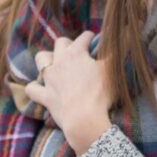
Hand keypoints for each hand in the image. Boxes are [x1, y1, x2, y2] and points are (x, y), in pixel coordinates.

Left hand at [23, 31, 114, 153]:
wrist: (84, 119)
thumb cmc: (100, 93)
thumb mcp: (112, 70)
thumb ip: (115, 52)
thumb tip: (124, 37)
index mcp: (76, 53)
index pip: (84, 37)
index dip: (91, 38)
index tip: (95, 41)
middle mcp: (59, 62)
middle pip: (60, 43)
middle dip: (68, 44)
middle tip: (76, 52)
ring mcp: (50, 79)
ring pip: (41, 59)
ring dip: (46, 59)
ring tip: (54, 64)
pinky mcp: (45, 96)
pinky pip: (32, 89)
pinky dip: (34, 87)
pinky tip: (39, 87)